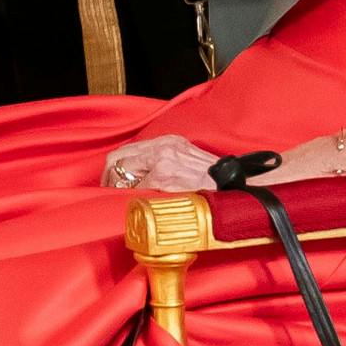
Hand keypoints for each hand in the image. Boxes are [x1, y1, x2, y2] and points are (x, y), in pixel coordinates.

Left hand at [100, 134, 217, 192]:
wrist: (237, 189)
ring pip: (123, 170)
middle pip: (118, 157)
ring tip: (120, 199)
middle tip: (109, 192)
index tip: (112, 182)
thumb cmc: (214, 182)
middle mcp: (165, 146)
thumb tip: (138, 178)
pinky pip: (138, 185)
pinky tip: (135, 203)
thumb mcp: (187, 162)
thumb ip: (163, 164)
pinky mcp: (167, 176)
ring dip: (117, 186)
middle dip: (108, 177)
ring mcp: (165, 160)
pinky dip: (131, 194)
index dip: (114, 169)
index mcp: (169, 142)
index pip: (127, 150)